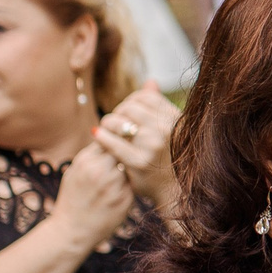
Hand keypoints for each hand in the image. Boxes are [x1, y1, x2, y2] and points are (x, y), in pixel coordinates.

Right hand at [50, 139, 137, 251]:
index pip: (109, 136)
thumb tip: (108, 135)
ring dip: (130, 166)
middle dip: (127, 148)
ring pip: (130, 165)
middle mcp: (101, 171)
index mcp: (86, 161)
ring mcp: (115, 186)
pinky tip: (119, 191)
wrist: (72, 231)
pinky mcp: (126, 199)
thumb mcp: (74, 172)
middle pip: (123, 148)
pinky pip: (133, 183)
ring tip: (119, 175)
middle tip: (128, 152)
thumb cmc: (72, 198)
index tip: (121, 137)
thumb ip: (91, 155)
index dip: (117, 135)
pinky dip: (130, 184)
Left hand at [96, 83, 180, 205]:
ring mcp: (152, 145)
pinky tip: (97, 136)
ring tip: (106, 130)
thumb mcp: (171, 128)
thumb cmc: (171, 156)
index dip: (130, 102)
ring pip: (117, 122)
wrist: (174, 191)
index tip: (126, 113)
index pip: (145, 97)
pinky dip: (101, 137)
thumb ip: (159, 105)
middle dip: (117, 113)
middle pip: (129, 107)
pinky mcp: (138, 162)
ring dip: (107, 124)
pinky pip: (112, 142)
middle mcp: (165, 129)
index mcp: (175, 118)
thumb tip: (150, 81)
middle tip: (113, 123)